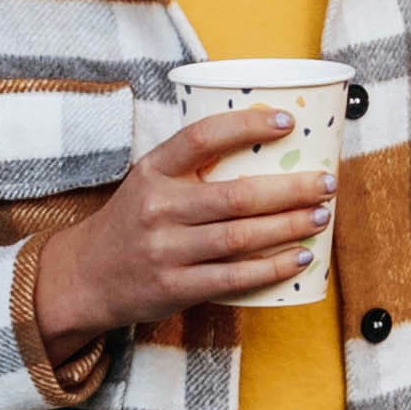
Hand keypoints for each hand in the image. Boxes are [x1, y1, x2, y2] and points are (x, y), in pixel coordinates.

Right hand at [30, 109, 331, 362]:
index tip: (287, 121)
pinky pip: (235, 277)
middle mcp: (158, 208)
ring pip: (240, 237)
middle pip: (236, 196)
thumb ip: (192, 168)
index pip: (201, 138)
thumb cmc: (132, 222)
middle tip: (326, 183)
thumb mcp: (148, 182)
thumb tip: (268, 150)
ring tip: (321, 216)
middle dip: (289, 189)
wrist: (84, 277)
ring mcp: (166, 250)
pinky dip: (272, 268)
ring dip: (289, 227)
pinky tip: (300, 258)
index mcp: (152, 171)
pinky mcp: (175, 287)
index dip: (246, 126)